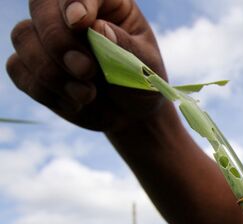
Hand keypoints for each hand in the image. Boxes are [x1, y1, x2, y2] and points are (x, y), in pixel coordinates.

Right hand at [6, 0, 170, 131]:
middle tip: (86, 70)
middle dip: (58, 40)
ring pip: (22, 36)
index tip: (79, 22)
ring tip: (87, 95)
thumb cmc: (141, 84)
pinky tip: (74, 102)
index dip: (74, 1)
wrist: (129, 113)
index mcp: (105, 2)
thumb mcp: (146, 67)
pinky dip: (44, 90)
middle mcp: (69, 13)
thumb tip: (98, 26)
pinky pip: (17, 68)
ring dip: (51, 70)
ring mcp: (46, 38)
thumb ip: (126, 48)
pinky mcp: (31, 65)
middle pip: (41, 6)